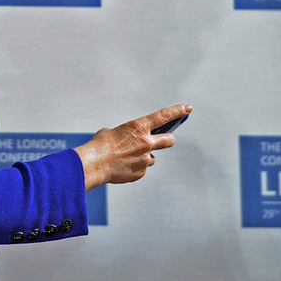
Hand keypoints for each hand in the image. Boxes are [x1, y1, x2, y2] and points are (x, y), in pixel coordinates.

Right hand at [74, 104, 192, 190]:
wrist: (93, 164)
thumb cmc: (100, 145)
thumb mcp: (114, 132)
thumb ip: (128, 134)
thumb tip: (131, 142)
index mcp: (139, 127)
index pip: (164, 116)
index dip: (177, 111)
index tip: (187, 108)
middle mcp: (146, 142)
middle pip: (168, 140)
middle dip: (168, 139)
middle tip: (167, 140)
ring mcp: (145, 158)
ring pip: (152, 157)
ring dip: (145, 156)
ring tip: (127, 158)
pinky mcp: (141, 172)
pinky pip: (142, 168)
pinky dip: (135, 167)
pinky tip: (123, 167)